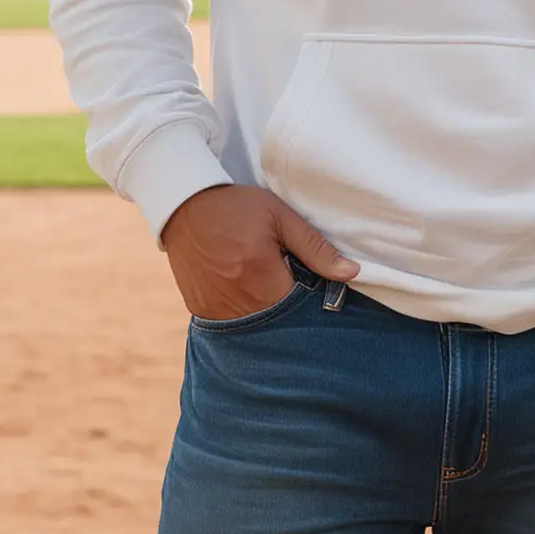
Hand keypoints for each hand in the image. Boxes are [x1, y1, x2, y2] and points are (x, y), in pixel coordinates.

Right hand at [159, 183, 358, 320]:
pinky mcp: (200, 311)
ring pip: (255, 329)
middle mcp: (237, 302)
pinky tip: (246, 291)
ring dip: (267, 314)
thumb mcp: (280, 217)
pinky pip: (231, 325)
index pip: (302, 310)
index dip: (313, 303)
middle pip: (279, 325)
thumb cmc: (236, 207)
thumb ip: (315, 248)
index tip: (317, 290)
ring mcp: (215, 311)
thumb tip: (351, 273)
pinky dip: (244, 314)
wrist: (183, 204)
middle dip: (291, 312)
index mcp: (261, 277)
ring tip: (266, 286)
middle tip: (290, 284)